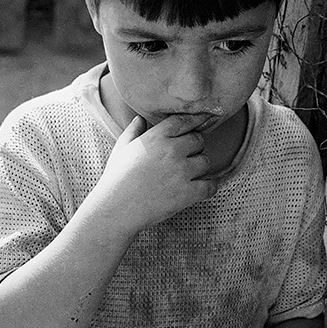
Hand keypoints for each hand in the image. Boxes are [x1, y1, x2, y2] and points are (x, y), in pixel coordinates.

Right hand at [97, 113, 216, 233]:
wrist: (116, 208)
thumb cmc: (116, 179)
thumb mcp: (121, 149)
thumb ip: (133, 131)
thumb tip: (140, 119)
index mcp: (157, 137)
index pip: (184, 121)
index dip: (194, 121)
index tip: (200, 122)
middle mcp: (173, 150)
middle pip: (199, 140)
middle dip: (195, 147)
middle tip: (186, 157)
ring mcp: (182, 172)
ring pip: (206, 161)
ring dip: (200, 167)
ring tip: (188, 174)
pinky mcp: (188, 193)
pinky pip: (210, 186)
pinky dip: (208, 187)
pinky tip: (199, 189)